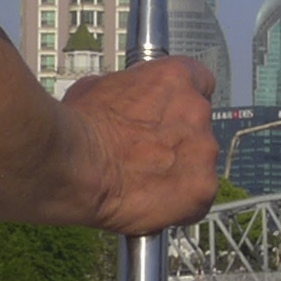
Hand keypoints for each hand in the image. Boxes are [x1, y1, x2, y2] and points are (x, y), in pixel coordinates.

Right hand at [59, 56, 219, 235]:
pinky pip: (197, 199)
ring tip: (143, 182)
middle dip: (177, 140)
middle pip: (199, 126)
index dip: (181, 102)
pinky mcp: (202, 188)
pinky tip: (151, 203)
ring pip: (200, 164)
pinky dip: (178, 203)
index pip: (200, 82)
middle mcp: (197, 110)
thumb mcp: (97, 88)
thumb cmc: (79, 126)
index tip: (167, 116)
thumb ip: (125, 91)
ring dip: (178, 172)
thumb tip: (121, 101)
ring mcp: (204, 150)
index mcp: (176, 77)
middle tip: (147, 154)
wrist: (76, 165)